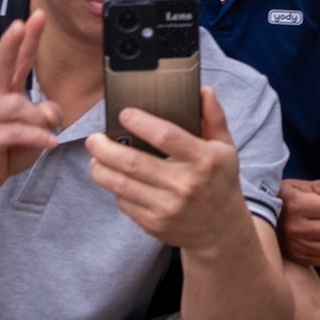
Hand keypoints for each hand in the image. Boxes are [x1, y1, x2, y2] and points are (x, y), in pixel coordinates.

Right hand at [0, 11, 60, 204]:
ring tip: (44, 137)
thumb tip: (50, 111)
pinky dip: (37, 138)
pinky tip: (49, 143)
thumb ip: (44, 116)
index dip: (26, 39)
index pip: (16, 61)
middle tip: (20, 24)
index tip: (35, 17)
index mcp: (1, 91)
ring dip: (38, 123)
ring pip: (20, 107)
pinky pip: (18, 131)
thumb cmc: (3, 151)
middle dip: (11, 44)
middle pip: (1, 66)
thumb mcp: (32, 131)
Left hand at [86, 87, 251, 256]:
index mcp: (204, 159)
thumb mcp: (225, 147)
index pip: (166, 136)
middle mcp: (185, 184)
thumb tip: (204, 90)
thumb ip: (214, 117)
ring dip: (101, 169)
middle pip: (134, 162)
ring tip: (94, 157)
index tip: (124, 114)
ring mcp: (168, 207)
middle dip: (106, 148)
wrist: (221, 229)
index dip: (141, 123)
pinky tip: (112, 179)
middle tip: (94, 138)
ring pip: (122, 185)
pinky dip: (115, 189)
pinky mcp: (155, 224)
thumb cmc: (220, 181)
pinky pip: (125, 203)